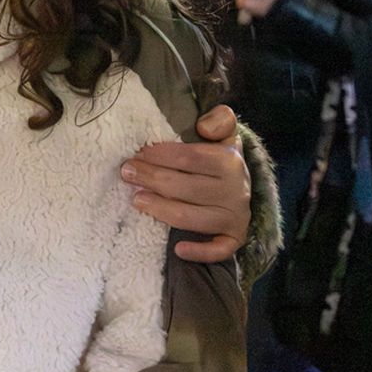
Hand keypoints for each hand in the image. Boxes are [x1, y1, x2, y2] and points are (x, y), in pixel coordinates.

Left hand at [121, 104, 250, 262]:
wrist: (244, 186)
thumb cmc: (221, 158)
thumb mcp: (223, 134)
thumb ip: (218, 120)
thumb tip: (204, 126)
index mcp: (230, 161)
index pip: (190, 158)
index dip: (160, 155)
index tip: (137, 153)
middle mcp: (235, 191)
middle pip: (186, 187)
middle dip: (152, 178)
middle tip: (127, 173)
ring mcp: (235, 217)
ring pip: (194, 218)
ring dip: (162, 210)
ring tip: (136, 200)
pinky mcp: (234, 238)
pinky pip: (219, 250)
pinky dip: (199, 252)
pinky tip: (178, 249)